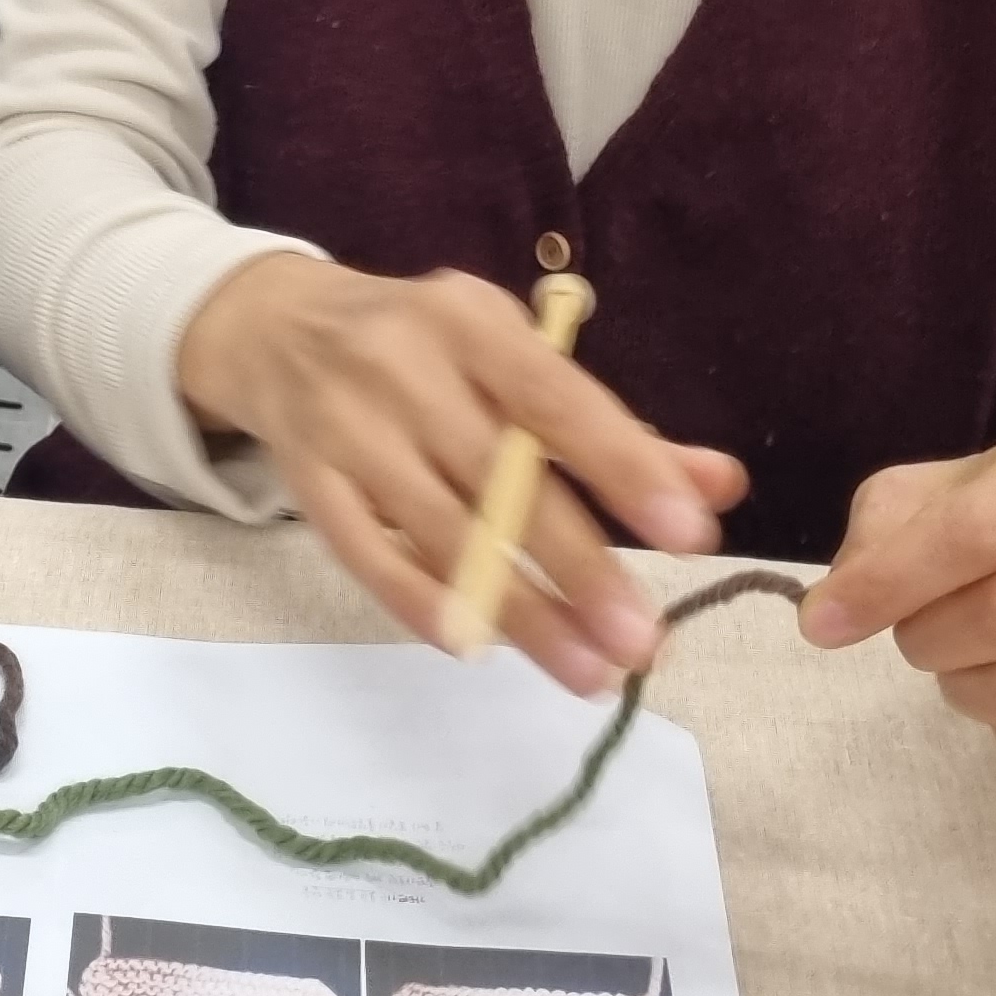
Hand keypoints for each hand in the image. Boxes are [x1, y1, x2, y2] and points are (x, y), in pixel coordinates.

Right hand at [176, 255, 749, 695]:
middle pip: (498, 476)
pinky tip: (476, 647)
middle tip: (645, 641)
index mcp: (467, 322)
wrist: (274, 327)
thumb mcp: (511, 353)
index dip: (622, 463)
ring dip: (518, 610)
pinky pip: (367, 555)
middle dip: (578, 564)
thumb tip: (721, 486)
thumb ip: (613, 424)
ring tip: (589, 674)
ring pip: (441, 532)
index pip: (554, 396)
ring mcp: (346, 427)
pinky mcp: (305, 481)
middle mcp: (402, 368)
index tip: (691, 532)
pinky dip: (421, 603)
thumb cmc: (422, 344)